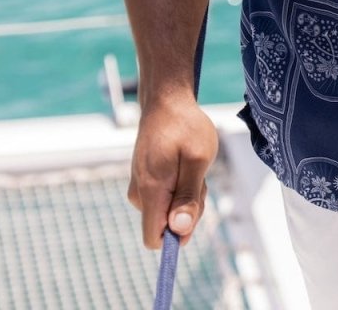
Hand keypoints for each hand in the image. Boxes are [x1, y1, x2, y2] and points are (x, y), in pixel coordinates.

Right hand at [128, 93, 218, 248]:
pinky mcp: (143, 179)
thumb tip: (178, 230)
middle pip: (165, 225)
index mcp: (150, 190)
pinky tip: (183, 163)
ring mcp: (139, 185)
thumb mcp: (198, 159)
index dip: (176, 237)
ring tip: (190, 165)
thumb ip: (188, 196)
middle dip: (188, 208)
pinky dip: (179, 185)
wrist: (166, 99)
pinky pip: (164, 197)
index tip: (194, 211)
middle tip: (198, 177)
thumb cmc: (186, 126)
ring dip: (185, 195)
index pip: (153, 239)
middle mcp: (138, 193)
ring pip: (167, 210)